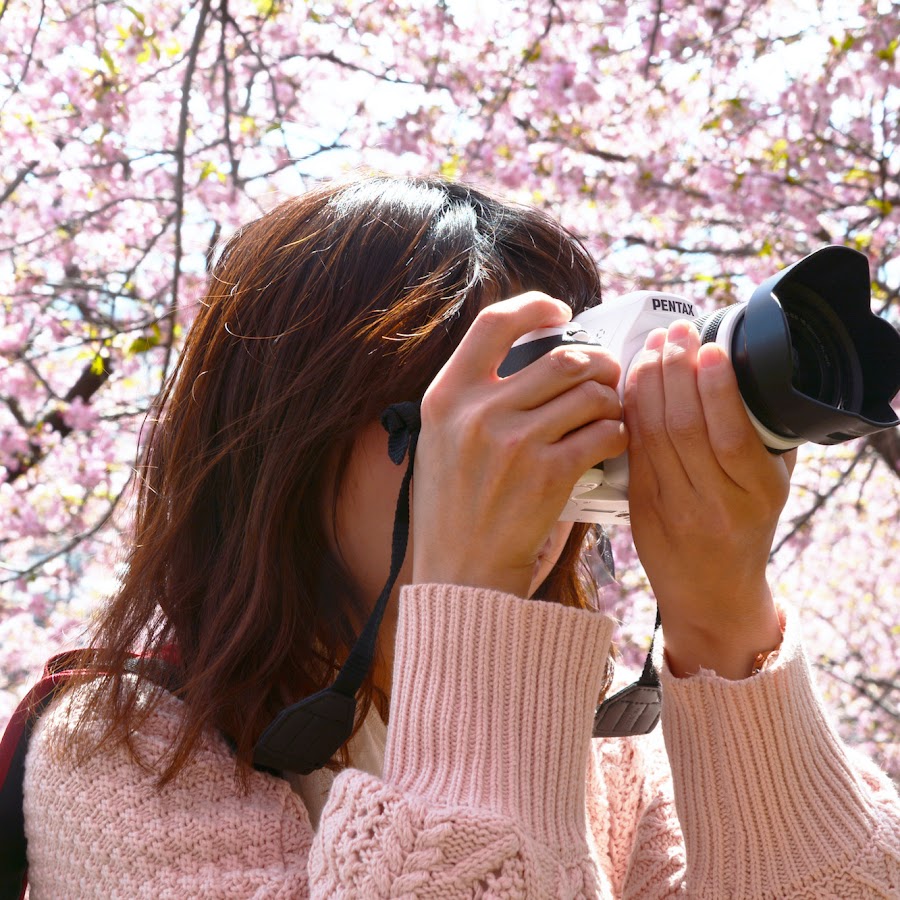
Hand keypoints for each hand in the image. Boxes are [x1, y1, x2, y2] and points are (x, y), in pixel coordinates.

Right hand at [412, 293, 627, 598]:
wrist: (461, 573)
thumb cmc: (451, 509)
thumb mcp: (437, 441)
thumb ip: (470, 398)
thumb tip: (526, 358)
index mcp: (445, 396)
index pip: (494, 324)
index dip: (534, 306)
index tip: (560, 312)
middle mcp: (477, 412)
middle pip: (562, 356)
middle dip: (597, 360)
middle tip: (606, 372)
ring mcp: (514, 442)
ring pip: (590, 391)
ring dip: (611, 397)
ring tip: (610, 410)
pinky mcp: (549, 475)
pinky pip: (603, 432)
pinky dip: (617, 433)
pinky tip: (610, 442)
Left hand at [624, 320, 795, 678]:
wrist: (710, 594)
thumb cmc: (745, 532)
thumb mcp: (772, 490)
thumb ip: (763, 441)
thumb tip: (750, 377)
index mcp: (755, 495)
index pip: (731, 434)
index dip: (717, 388)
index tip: (710, 348)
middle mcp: (713, 502)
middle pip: (685, 427)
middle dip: (676, 371)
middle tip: (675, 334)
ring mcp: (671, 506)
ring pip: (652, 435)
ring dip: (648, 383)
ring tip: (653, 347)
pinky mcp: (639, 507)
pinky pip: (632, 450)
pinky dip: (630, 411)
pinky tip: (631, 382)